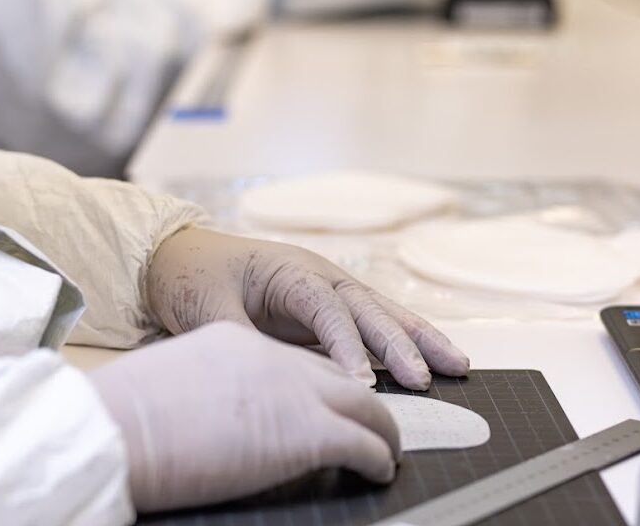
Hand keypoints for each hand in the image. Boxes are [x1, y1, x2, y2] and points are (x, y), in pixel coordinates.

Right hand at [91, 323, 400, 512]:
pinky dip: (378, 455)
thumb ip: (209, 390)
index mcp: (241, 344)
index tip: (336, 399)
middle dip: (365, 396)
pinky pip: (361, 441)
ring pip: (364, 403)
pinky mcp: (308, 431)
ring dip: (382, 427)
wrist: (117, 425)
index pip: (297, 361)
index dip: (322, 381)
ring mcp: (296, 391)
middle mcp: (276, 358)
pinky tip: (381, 468)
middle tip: (379, 420)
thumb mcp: (176, 383)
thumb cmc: (126, 415)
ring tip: (389, 447)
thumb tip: (217, 418)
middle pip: (339, 373)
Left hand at [146, 227, 469, 389]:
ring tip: (458, 363)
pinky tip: (429, 358)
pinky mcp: (327, 307)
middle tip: (426, 378)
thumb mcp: (206, 308)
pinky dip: (403, 339)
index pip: (326, 309)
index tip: (360, 384)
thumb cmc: (193, 277)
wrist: (181, 256)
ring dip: (419, 337)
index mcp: (290, 271)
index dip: (346, 346)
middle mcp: (319, 275)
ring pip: (382, 312)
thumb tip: (270, 377)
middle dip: (399, 343)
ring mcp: (328, 288)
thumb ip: (239, 339)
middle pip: (368, 307)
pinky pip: (372, 323)